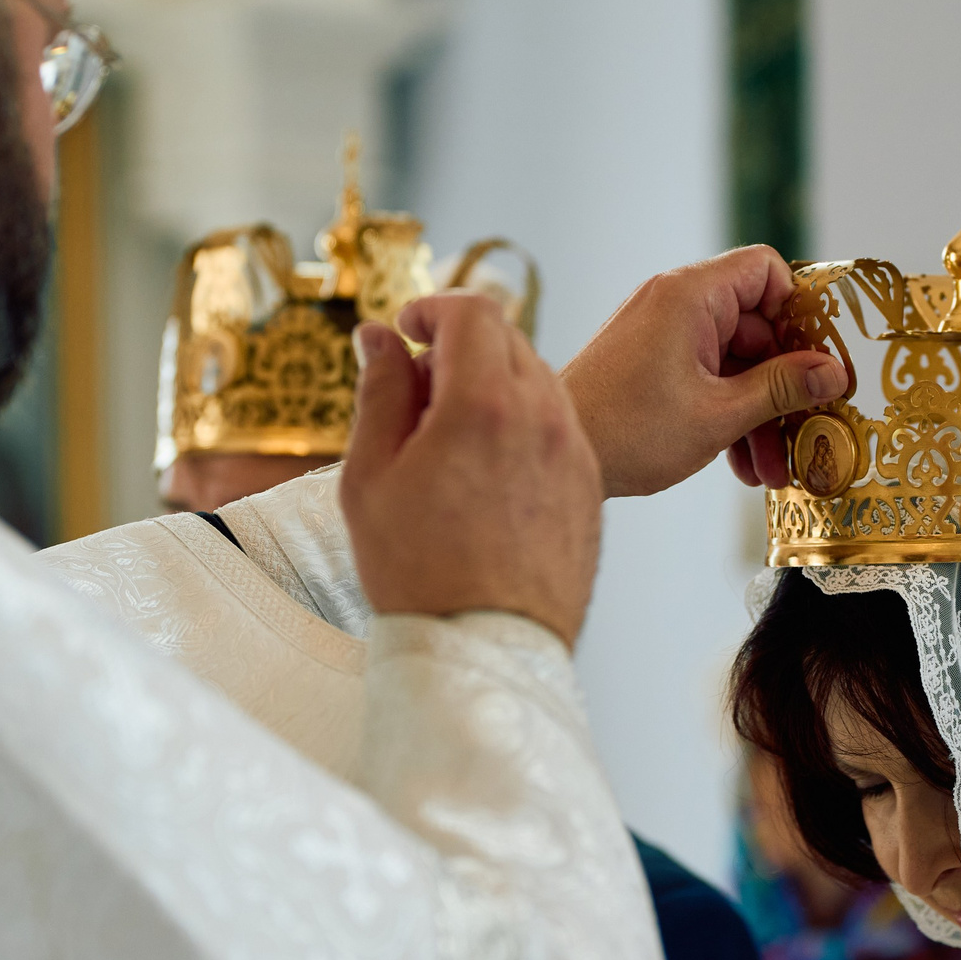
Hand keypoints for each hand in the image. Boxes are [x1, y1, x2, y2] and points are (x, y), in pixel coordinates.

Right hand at [342, 296, 601, 647]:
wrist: (486, 651)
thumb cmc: (418, 573)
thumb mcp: (370, 477)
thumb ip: (380, 392)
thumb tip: (379, 336)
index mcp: (485, 405)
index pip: (472, 311)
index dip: (432, 308)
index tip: (406, 331)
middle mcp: (545, 417)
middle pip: (508, 339)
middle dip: (459, 346)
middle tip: (417, 395)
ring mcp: (577, 453)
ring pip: (538, 382)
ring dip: (493, 385)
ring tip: (449, 442)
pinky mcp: (590, 487)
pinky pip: (558, 428)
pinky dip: (522, 426)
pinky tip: (486, 475)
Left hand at [559, 245, 847, 496]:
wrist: (560, 452)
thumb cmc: (628, 430)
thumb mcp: (720, 414)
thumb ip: (782, 389)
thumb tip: (834, 373)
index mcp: (691, 295)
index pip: (766, 270)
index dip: (798, 311)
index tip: (816, 360)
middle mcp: (675, 302)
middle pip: (757, 325)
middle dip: (783, 384)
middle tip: (807, 430)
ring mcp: (661, 332)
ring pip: (734, 359)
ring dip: (758, 411)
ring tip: (772, 471)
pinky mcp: (651, 360)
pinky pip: (707, 374)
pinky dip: (727, 412)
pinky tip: (741, 465)